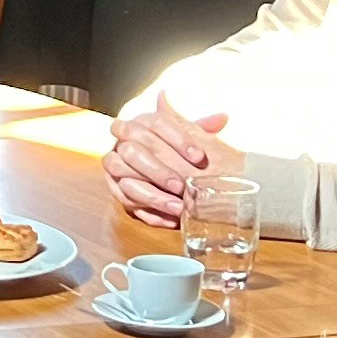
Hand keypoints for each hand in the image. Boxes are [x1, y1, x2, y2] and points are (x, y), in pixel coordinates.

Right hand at [104, 109, 239, 226]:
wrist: (157, 167)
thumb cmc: (176, 150)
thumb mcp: (189, 137)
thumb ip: (202, 128)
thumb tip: (222, 118)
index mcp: (141, 122)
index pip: (156, 124)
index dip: (178, 140)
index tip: (199, 157)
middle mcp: (123, 141)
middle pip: (132, 151)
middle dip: (158, 171)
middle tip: (181, 186)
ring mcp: (114, 165)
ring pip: (125, 179)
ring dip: (152, 195)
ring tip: (177, 207)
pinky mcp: (114, 188)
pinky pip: (125, 202)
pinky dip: (149, 212)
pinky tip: (171, 219)